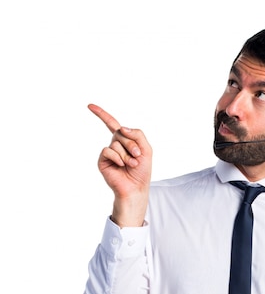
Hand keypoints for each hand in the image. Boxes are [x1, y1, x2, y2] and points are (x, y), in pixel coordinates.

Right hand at [88, 103, 151, 226]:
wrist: (136, 188)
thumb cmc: (142, 171)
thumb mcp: (147, 149)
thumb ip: (138, 134)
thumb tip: (121, 128)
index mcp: (124, 140)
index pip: (112, 124)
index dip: (101, 114)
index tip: (89, 106)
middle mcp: (115, 144)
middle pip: (121, 132)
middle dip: (132, 144)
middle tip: (137, 156)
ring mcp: (108, 152)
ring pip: (116, 143)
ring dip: (127, 154)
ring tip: (132, 164)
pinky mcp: (103, 160)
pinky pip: (108, 150)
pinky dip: (117, 157)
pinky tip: (121, 165)